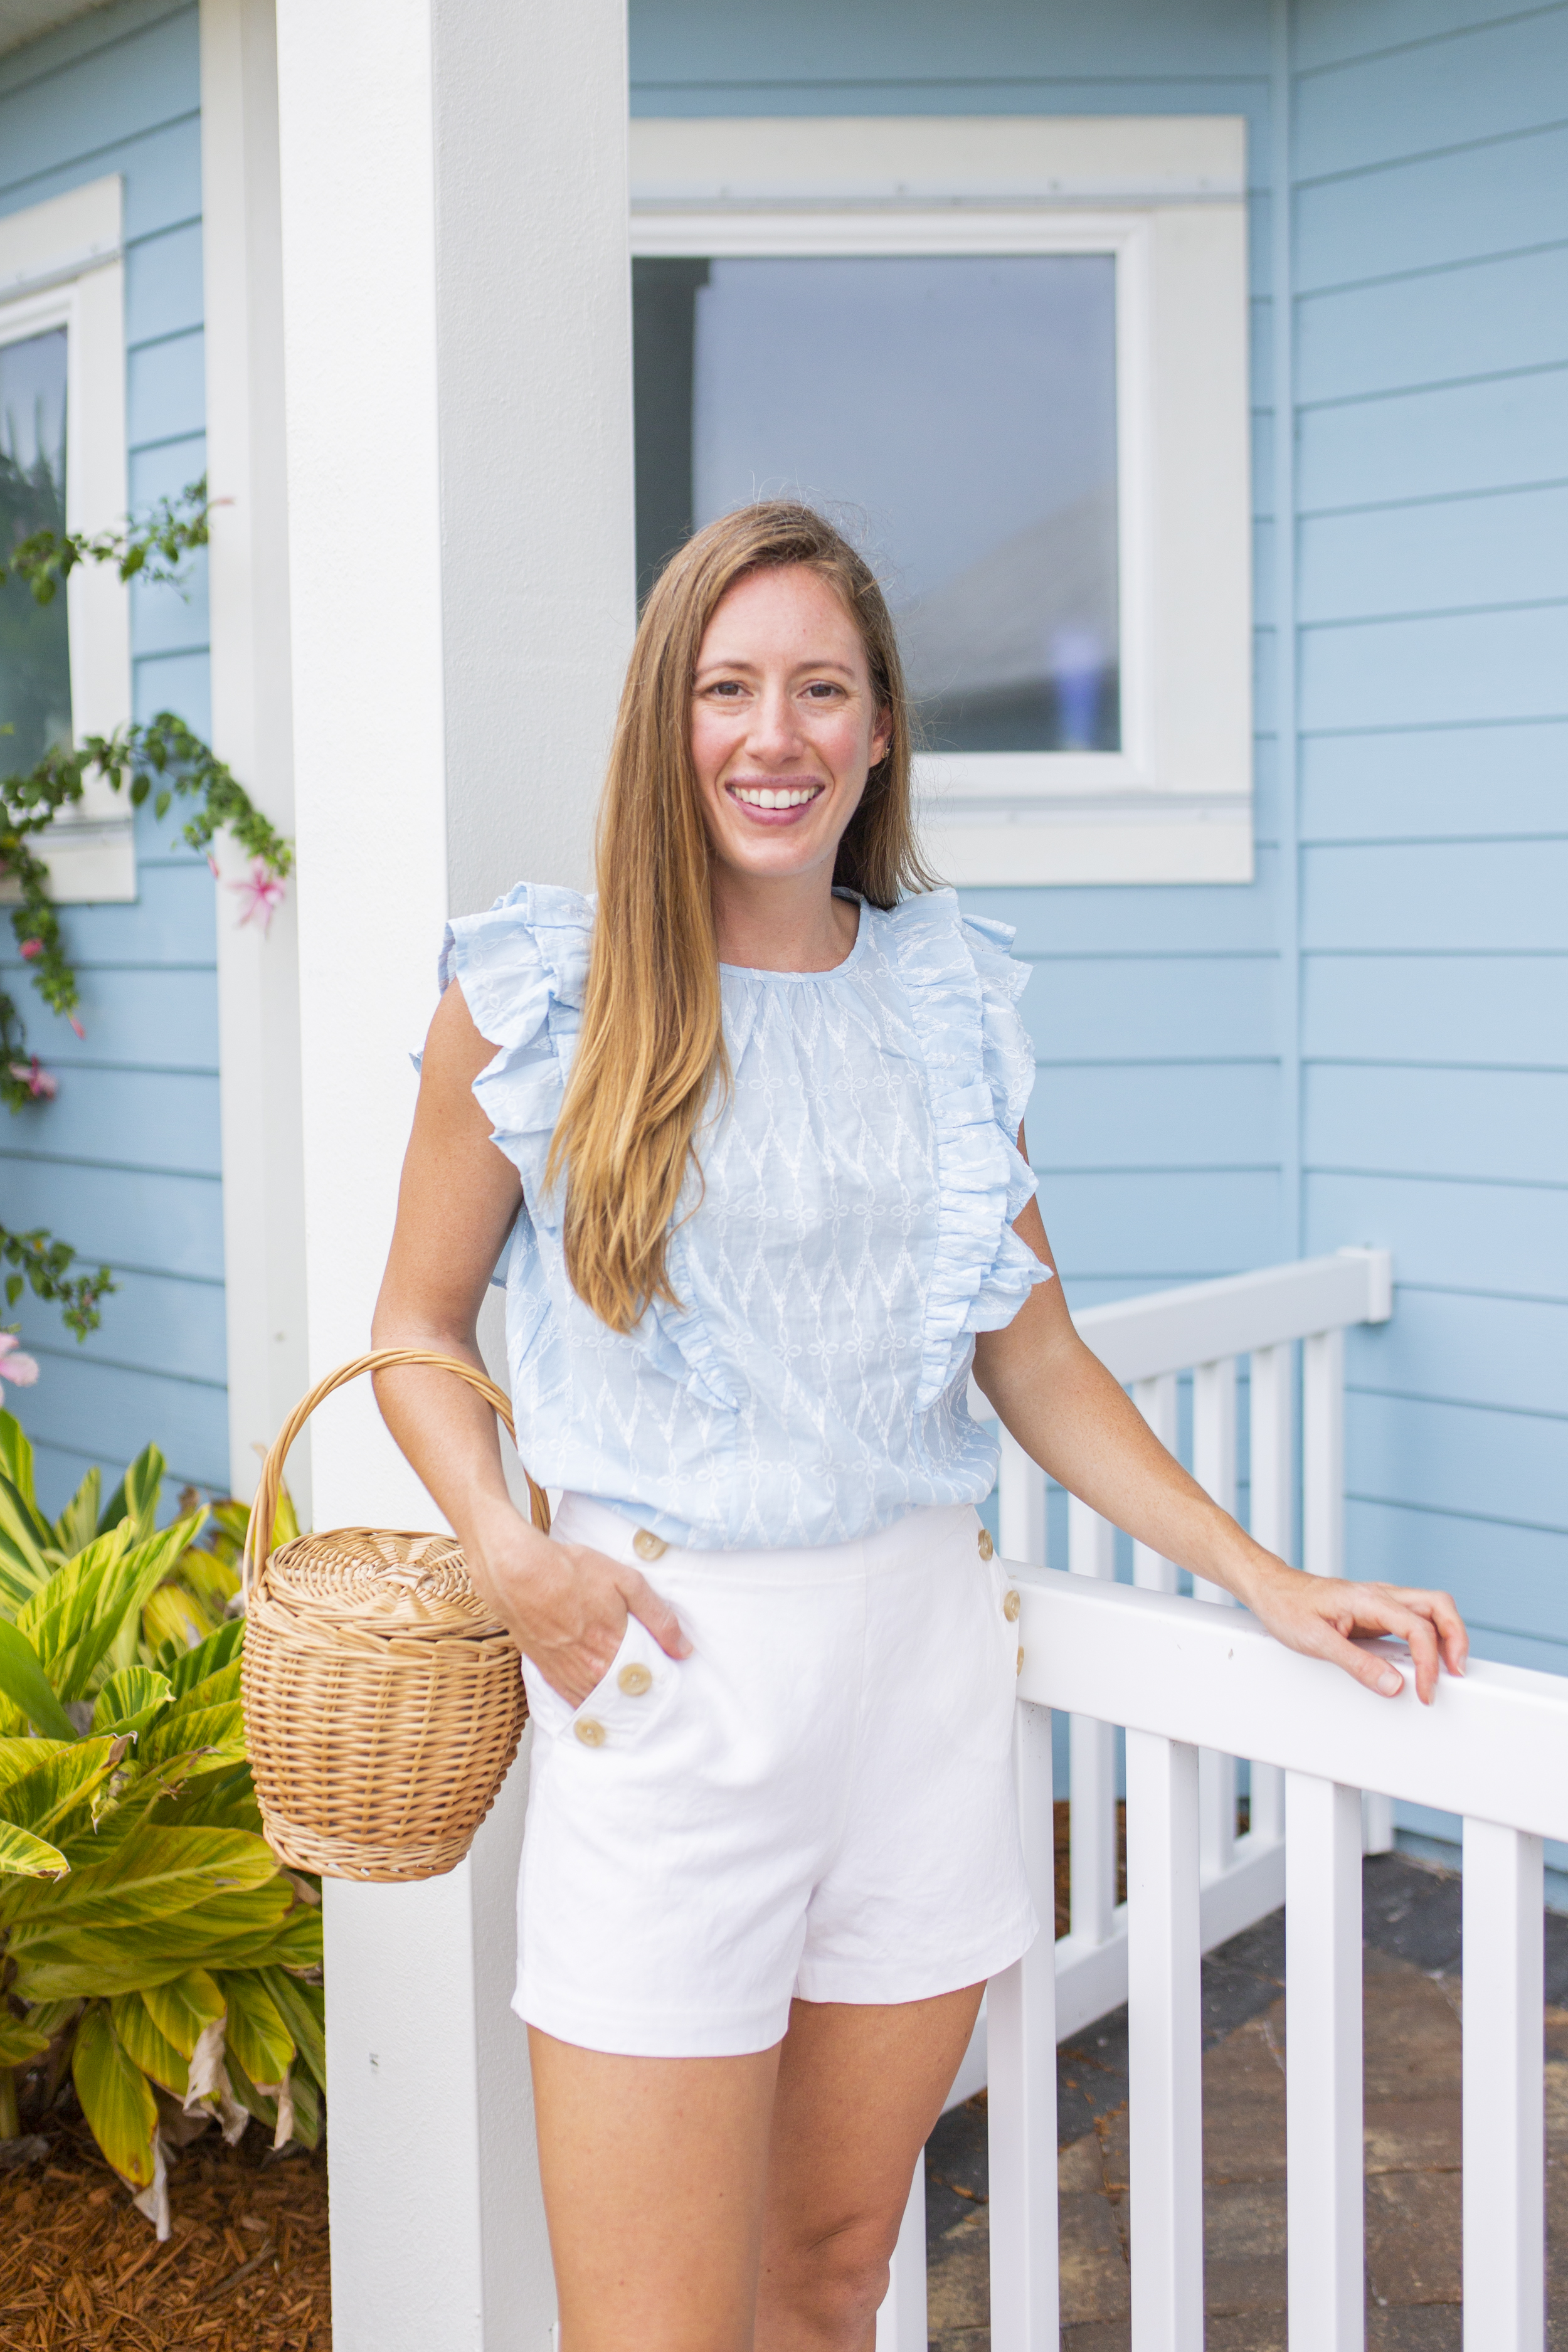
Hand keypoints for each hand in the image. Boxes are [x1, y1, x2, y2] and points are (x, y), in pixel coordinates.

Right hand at [466, 1509, 690, 1706]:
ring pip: (598, 1702)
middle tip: (654, 1700)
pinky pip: (572, 1699)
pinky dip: (587, 1704)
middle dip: (639, 1699)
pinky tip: (596, 1704)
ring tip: (629, 1705)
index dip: (661, 1687)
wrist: (518, 1572)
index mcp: (615, 1649)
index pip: (647, 1683)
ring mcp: (566, 1673)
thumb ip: (659, 1618)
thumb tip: (684, 1649)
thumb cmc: (571, 1571)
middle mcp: (590, 1669)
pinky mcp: (547, 1670)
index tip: (672, 1687)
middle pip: (623, 1698)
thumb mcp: (627, 1582)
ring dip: (614, 1705)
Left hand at [1240, 1559, 1467, 1703]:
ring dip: (1448, 1636)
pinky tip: (1425, 1657)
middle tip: (1457, 1674)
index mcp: (1368, 1599)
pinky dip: (1430, 1637)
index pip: (1418, 1628)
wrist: (1271, 1589)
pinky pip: (1415, 1618)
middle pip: (1439, 1606)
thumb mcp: (1316, 1642)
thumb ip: (1357, 1664)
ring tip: (1447, 1669)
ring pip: (1432, 1609)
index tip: (1424, 1691)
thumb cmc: (1287, 1608)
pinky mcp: (1377, 1610)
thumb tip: (1394, 1685)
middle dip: (1457, 1639)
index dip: (1429, 1663)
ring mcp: (1381, 1600)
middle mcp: (1381, 1594)